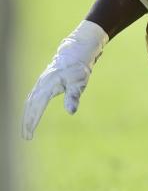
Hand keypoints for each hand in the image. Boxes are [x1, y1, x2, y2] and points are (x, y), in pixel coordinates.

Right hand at [21, 20, 108, 139]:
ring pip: (29, 103)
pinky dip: (29, 109)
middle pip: (29, 107)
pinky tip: (30, 115)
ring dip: (26, 116)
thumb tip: (71, 111)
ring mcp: (40, 84)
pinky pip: (32, 98)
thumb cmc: (79, 68)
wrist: (76, 52)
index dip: (32, 122)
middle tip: (26, 137)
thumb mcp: (79, 83)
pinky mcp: (42, 83)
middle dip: (26, 122)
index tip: (29, 135)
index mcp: (47, 86)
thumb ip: (74, 97)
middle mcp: (40, 85)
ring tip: (26, 130)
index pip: (36, 108)